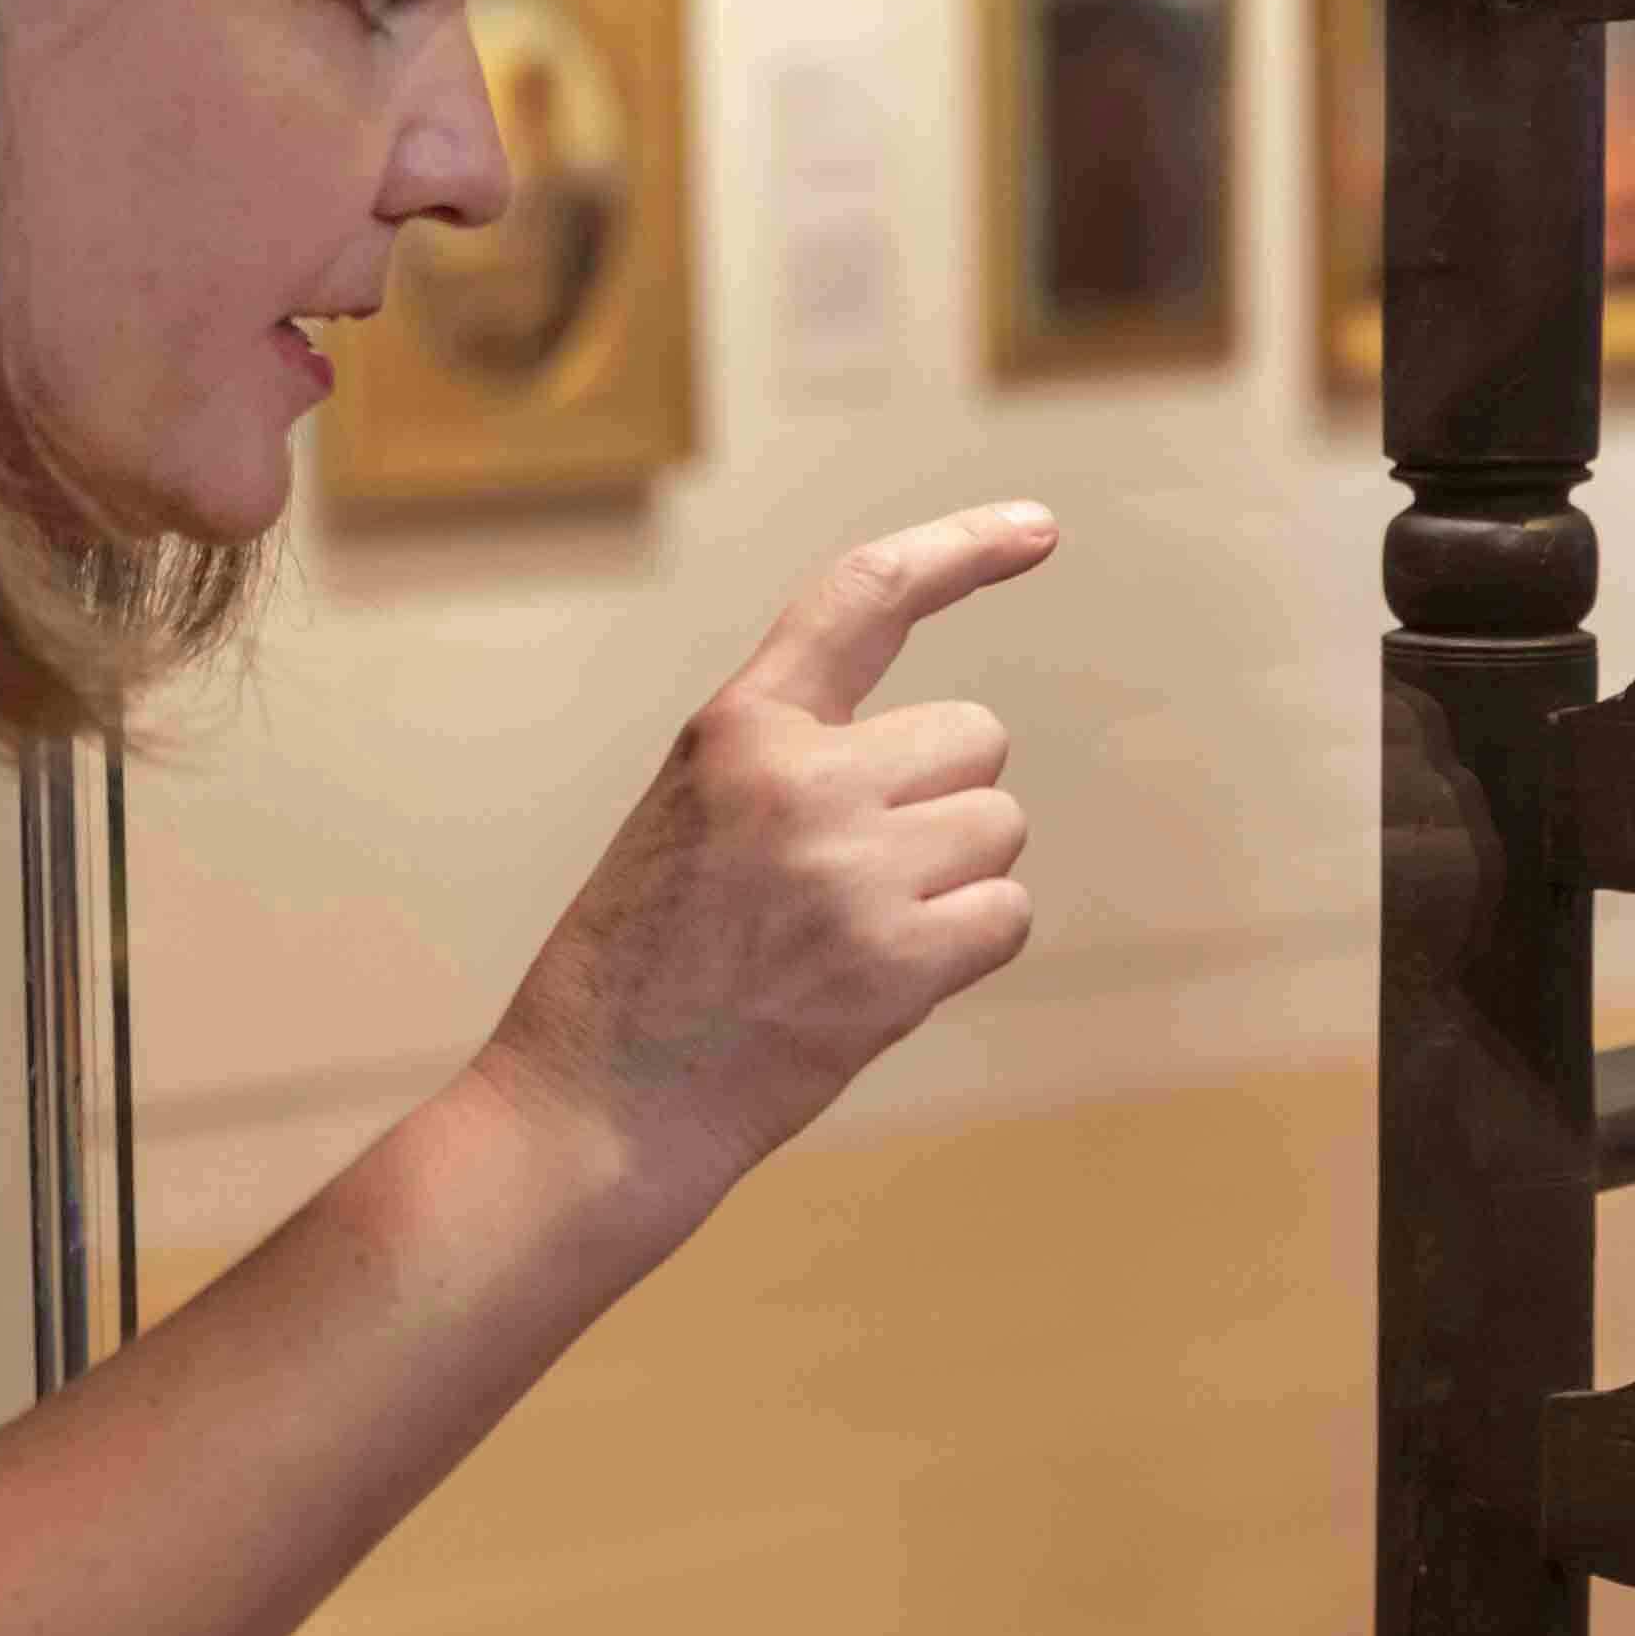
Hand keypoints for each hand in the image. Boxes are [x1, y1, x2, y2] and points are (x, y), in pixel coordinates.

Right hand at [477, 502, 1059, 1229]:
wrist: (595, 1107)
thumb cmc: (644, 967)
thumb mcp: (693, 814)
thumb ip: (796, 762)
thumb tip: (952, 757)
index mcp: (738, 729)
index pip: (863, 597)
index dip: (961, 551)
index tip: (1039, 528)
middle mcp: (799, 778)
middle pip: (973, 737)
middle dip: (943, 802)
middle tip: (852, 879)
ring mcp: (850, 867)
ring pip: (997, 827)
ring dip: (953, 883)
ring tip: (846, 940)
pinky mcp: (894, 959)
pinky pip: (1005, 915)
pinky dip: (965, 950)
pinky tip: (877, 987)